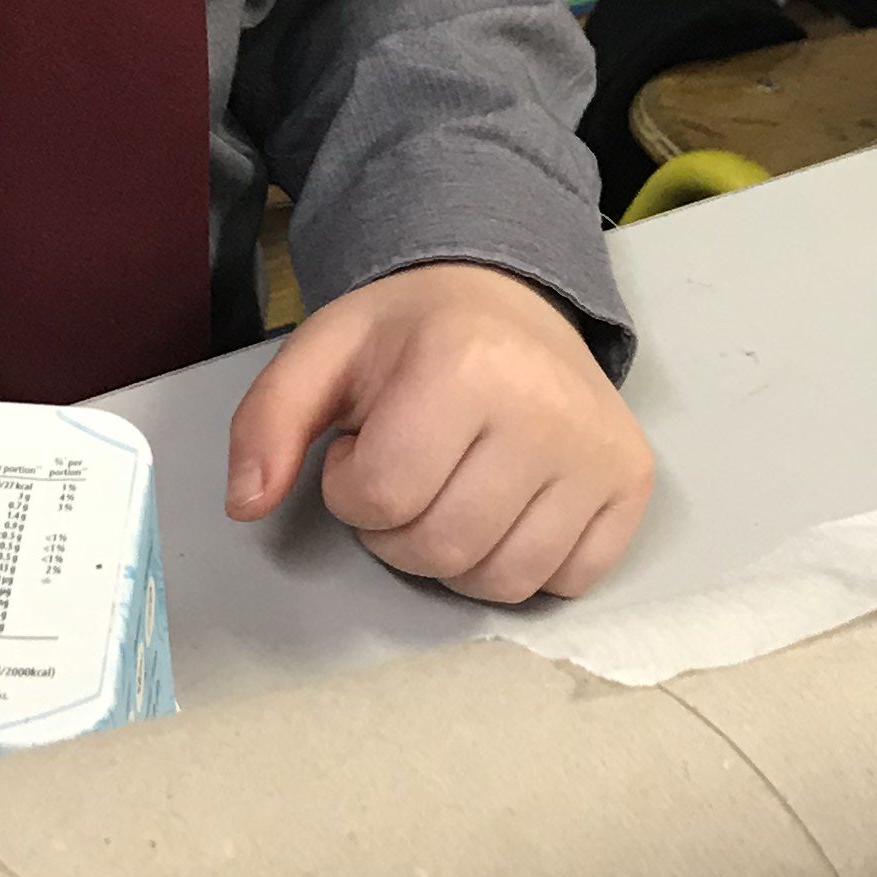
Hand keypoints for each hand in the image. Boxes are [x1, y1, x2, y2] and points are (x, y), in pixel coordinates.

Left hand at [224, 264, 651, 605]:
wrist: (509, 295)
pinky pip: (568, 581)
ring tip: (454, 486)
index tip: (367, 442)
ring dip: (458, 555)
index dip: (353, 486)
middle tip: (410, 470)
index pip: (380, 498)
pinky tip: (510, 504)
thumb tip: (244, 503)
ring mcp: (598, 451)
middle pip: (441, 548)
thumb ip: (267, 421)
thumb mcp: (324, 353)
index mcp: (463, 364)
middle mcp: (545, 408)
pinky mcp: (632, 482)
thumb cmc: (413, 334)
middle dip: (399, 529)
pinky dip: (527, 562)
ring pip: (503, 580)